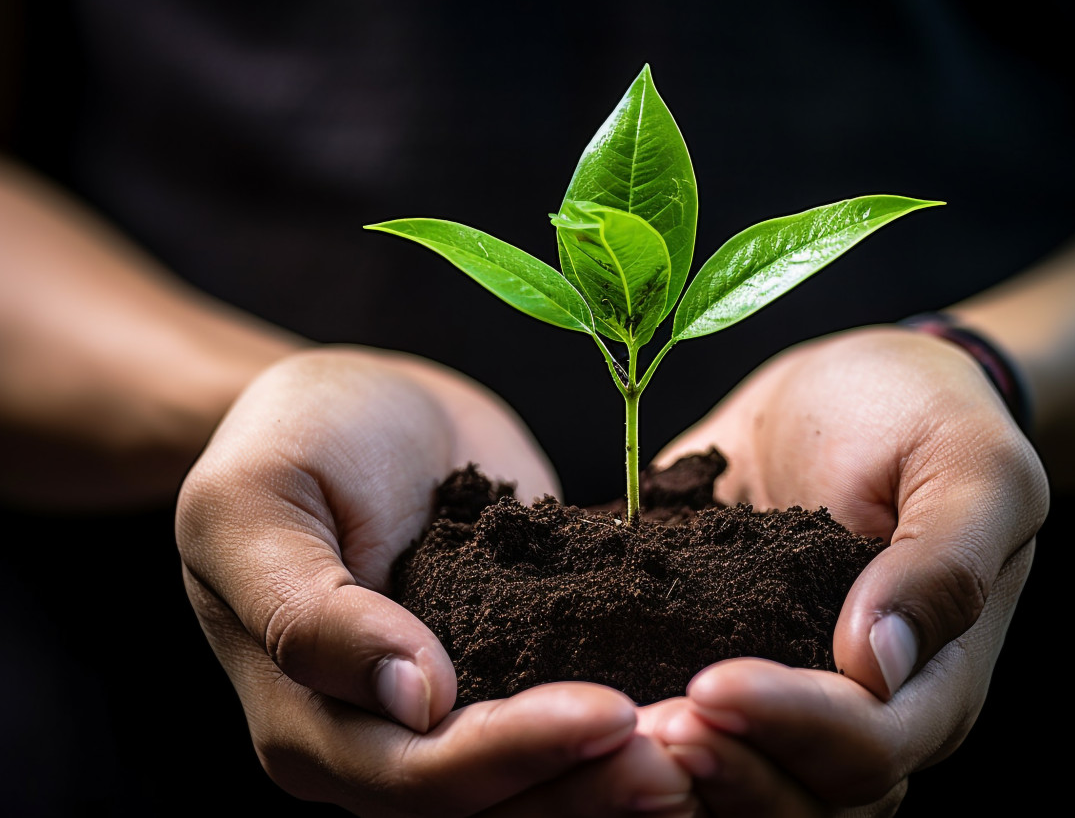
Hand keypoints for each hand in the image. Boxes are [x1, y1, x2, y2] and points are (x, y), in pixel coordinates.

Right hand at [176, 347, 694, 815]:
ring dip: (615, 780)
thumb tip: (412, 703)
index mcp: (303, 721)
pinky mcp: (510, 679)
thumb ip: (309, 613)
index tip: (610, 714)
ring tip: (707, 749)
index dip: (511, 755)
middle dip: (583, 787)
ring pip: (536, 787)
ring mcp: (451, 718)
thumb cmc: (294, 441)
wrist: (361, 406)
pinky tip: (695, 715)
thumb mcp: (258, 506)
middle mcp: (379, 745)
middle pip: (487, 804)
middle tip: (682, 758)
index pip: (414, 773)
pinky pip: (565, 728)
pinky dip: (624, 736)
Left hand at [651, 326, 1047, 814]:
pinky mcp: (725, 670)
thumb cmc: (925, 415)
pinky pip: (692, 734)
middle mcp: (863, 714)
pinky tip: (578, 710)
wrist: (852, 388)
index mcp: (936, 680)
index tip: (711, 685)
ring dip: (677, 778)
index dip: (791, 729)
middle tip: (643, 728)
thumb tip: (878, 666)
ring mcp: (789, 701)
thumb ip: (944, 563)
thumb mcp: (970, 463)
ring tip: (611, 733)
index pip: (869, 747)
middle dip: (723, 774)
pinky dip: (638, 739)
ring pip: (740, 792)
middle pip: (801, 800)